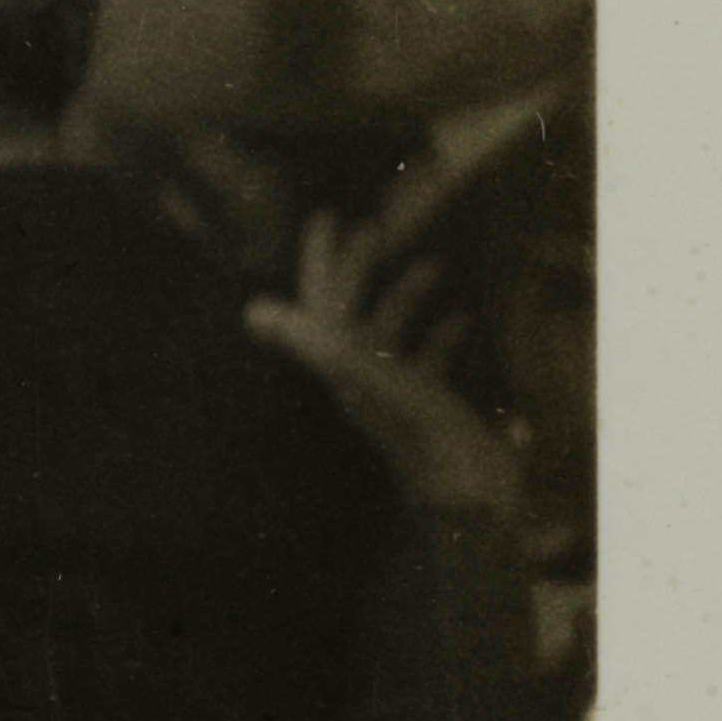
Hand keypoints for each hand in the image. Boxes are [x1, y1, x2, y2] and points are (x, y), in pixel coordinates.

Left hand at [249, 205, 526, 518]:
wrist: (470, 505)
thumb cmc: (425, 439)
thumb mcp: (370, 382)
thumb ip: (317, 344)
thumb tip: (252, 310)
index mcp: (341, 366)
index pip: (322, 301)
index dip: (322, 259)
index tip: (326, 215)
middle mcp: (358, 379)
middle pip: (351, 311)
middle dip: (360, 268)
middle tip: (375, 224)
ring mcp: (392, 395)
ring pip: (389, 334)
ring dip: (404, 298)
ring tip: (433, 263)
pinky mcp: (427, 412)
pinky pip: (427, 366)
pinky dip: (438, 338)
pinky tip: (462, 318)